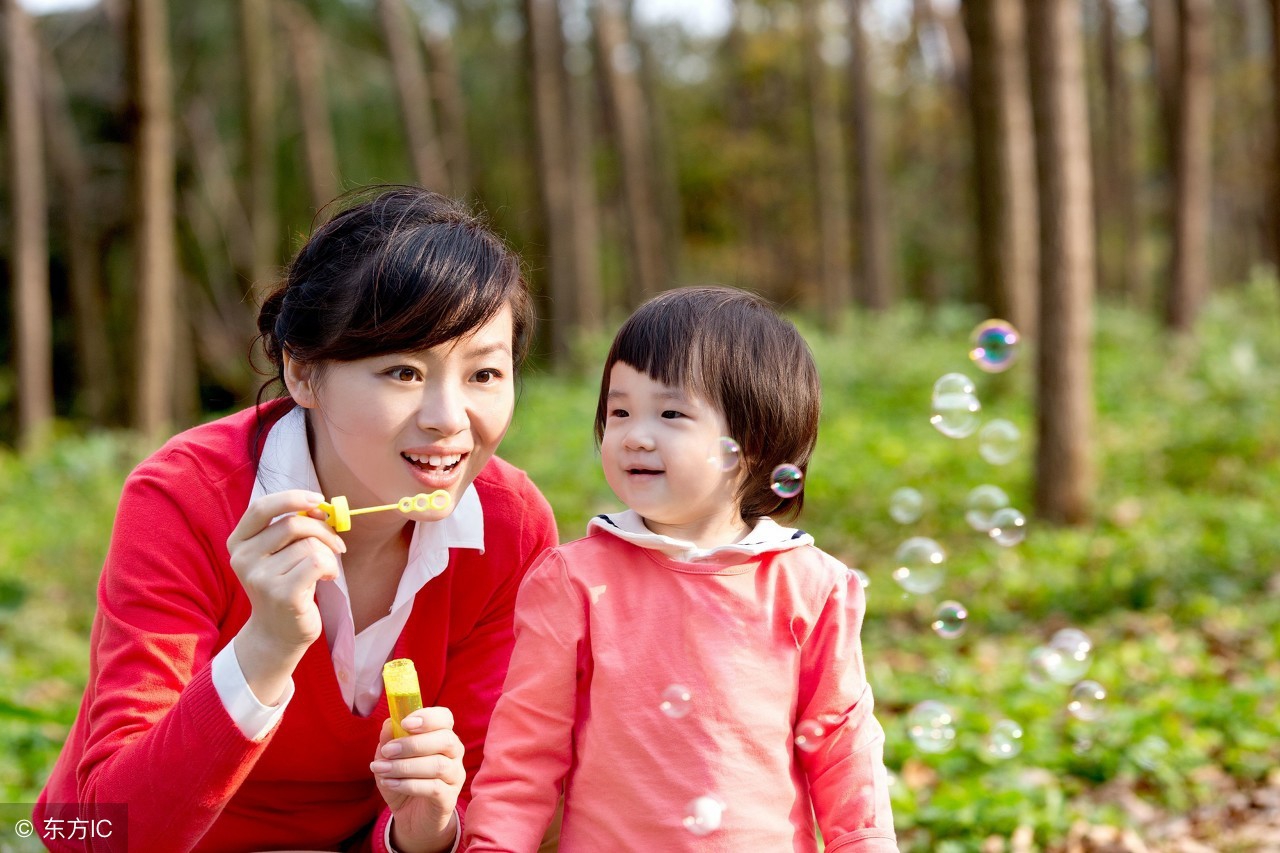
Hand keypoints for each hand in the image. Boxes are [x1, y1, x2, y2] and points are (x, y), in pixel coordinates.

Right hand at [226, 489, 346, 702]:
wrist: (278, 633)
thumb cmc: (286, 584)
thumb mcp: (280, 553)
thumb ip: (293, 528)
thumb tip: (319, 505)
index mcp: (239, 543)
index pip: (261, 507)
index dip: (291, 498)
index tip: (317, 499)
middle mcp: (243, 559)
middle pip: (293, 524)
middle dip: (323, 529)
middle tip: (336, 543)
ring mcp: (261, 578)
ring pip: (309, 545)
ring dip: (328, 554)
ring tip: (325, 569)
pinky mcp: (282, 594)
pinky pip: (317, 562)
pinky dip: (330, 567)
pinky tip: (327, 578)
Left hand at [370, 707, 464, 852]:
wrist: (409, 817)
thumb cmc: (403, 780)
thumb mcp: (389, 759)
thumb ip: (389, 739)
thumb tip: (389, 723)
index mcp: (441, 736)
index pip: (445, 718)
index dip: (428, 717)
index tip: (405, 723)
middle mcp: (454, 753)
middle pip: (446, 739)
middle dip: (413, 744)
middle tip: (388, 751)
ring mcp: (454, 776)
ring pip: (439, 765)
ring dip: (406, 766)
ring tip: (382, 770)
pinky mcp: (449, 798)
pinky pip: (434, 788)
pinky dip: (408, 784)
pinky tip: (390, 783)